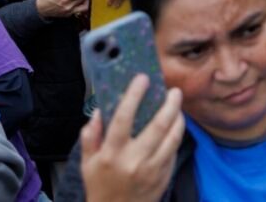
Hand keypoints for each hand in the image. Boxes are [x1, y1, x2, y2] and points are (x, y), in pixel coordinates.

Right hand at [80, 76, 184, 201]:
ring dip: (178, 118)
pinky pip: (174, 151)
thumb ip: (90, 136)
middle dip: (170, 104)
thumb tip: (98, 112)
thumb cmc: (100, 186)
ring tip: (178, 107)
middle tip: (174, 91)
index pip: (123, 118)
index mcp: (112, 153)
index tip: (143, 79)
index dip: (134, 96)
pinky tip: (175, 127)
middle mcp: (134, 160)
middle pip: (158, 125)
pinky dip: (176, 136)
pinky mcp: (164, 177)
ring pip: (173, 137)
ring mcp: (152, 170)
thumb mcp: (87, 163)